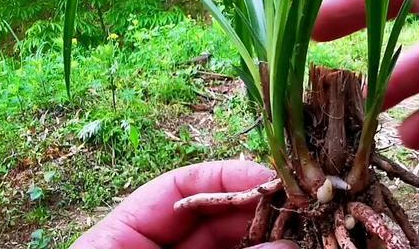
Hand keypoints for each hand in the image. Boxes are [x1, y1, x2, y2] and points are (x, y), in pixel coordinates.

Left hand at [71, 160, 295, 248]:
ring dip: (267, 239)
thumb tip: (284, 246)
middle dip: (255, 211)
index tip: (270, 177)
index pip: (175, 188)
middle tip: (300, 207)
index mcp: (115, 239)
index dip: (224, 176)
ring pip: (229, 247)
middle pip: (210, 218)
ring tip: (303, 231)